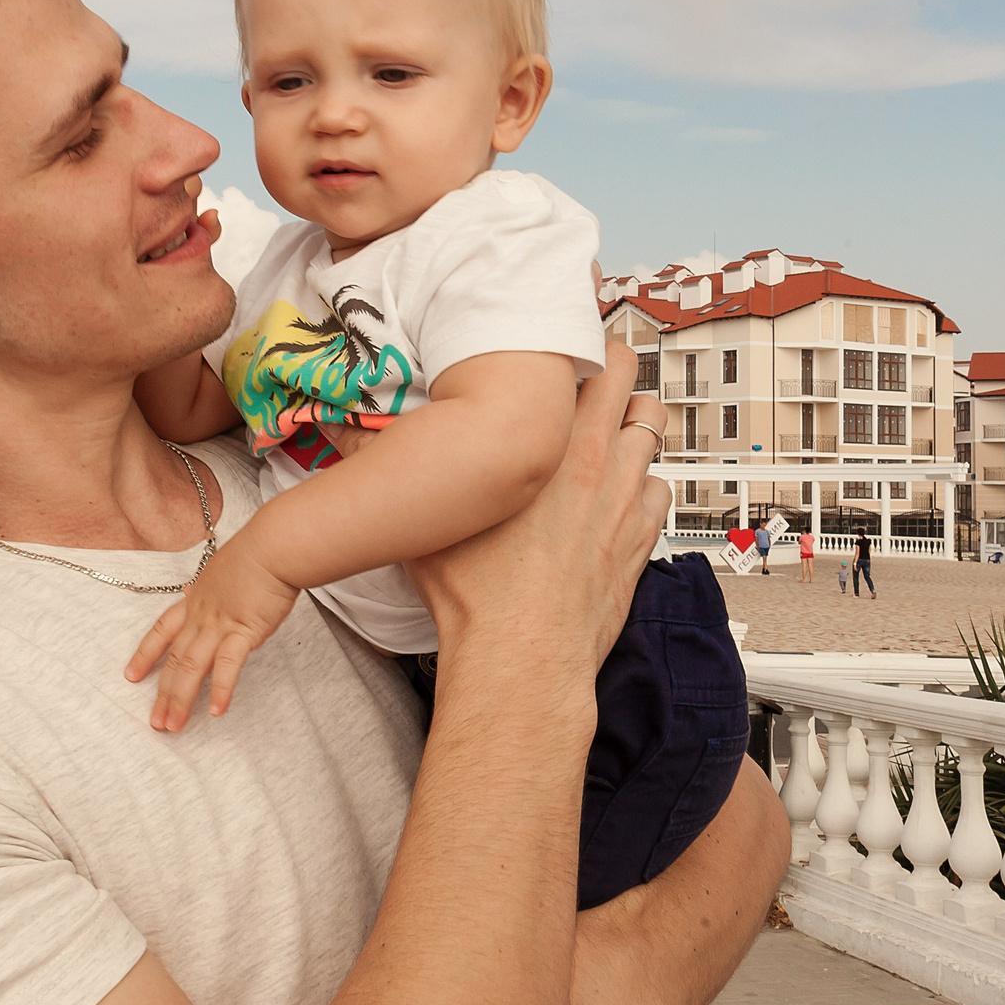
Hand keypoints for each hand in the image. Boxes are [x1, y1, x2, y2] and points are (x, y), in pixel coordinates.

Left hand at [125, 538, 301, 730]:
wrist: (274, 546)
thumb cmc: (257, 553)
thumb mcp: (222, 569)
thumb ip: (208, 587)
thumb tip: (194, 590)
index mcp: (195, 600)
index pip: (161, 631)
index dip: (145, 655)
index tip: (131, 676)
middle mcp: (201, 616)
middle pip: (175, 659)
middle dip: (162, 694)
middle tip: (155, 722)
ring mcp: (220, 624)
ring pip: (192, 667)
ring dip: (180, 699)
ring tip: (173, 726)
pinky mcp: (244, 630)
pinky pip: (228, 665)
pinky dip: (221, 689)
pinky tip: (216, 711)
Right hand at [406, 343, 667, 672]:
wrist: (519, 657)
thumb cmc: (475, 595)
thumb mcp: (426, 519)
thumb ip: (395, 468)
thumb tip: (343, 434)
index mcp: (551, 446)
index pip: (590, 363)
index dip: (581, 348)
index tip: (566, 347)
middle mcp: (598, 465)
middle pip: (634, 384)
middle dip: (619, 371)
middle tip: (598, 373)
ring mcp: (626, 503)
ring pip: (653, 434)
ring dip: (635, 426)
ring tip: (612, 430)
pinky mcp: (639, 543)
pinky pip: (661, 491)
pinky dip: (646, 485)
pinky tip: (622, 495)